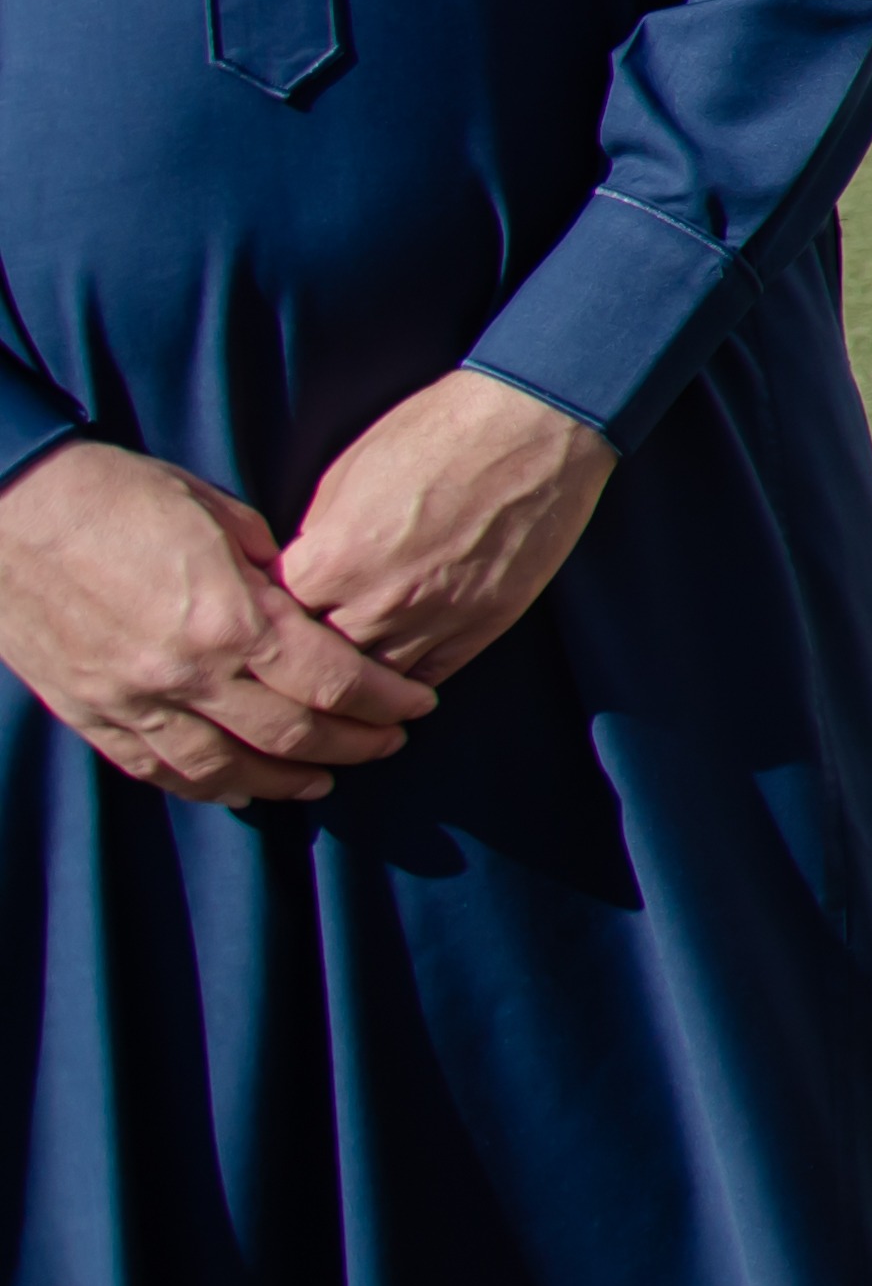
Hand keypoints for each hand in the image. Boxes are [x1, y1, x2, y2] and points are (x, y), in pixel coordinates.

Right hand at [0, 439, 434, 805]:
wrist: (7, 513)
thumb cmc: (116, 495)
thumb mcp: (216, 514)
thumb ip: (269, 565)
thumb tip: (303, 596)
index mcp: (231, 618)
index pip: (333, 680)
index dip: (385, 700)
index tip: (417, 706)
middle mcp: (188, 673)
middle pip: (293, 735)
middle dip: (354, 745)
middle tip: (389, 745)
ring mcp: (135, 701)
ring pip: (227, 769)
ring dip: (287, 780)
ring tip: (326, 777)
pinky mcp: (92, 713)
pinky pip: (158, 769)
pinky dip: (205, 787)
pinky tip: (239, 790)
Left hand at [275, 368, 618, 690]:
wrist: (533, 423)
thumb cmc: (437, 431)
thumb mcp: (348, 471)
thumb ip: (319, 534)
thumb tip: (306, 569)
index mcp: (331, 559)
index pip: (271, 620)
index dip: (265, 620)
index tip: (268, 618)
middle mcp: (376, 601)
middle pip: (315, 666)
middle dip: (304, 661)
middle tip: (300, 659)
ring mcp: (433, 619)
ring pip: (371, 687)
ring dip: (354, 685)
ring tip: (343, 682)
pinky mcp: (482, 625)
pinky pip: (429, 680)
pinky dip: (406, 686)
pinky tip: (394, 681)